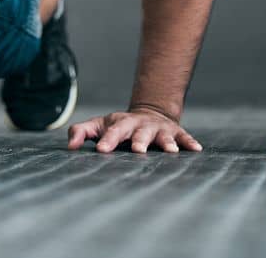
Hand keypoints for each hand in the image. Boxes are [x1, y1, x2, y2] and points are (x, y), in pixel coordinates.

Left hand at [67, 106, 202, 152]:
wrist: (148, 114)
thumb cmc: (117, 127)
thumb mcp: (98, 126)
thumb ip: (81, 132)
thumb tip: (70, 146)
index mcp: (121, 123)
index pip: (113, 131)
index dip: (108, 140)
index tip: (102, 151)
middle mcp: (141, 125)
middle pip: (139, 133)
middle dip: (139, 141)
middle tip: (138, 151)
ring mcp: (159, 128)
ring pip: (163, 135)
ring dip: (167, 143)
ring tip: (171, 151)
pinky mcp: (175, 132)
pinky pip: (184, 137)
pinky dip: (189, 142)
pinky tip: (196, 150)